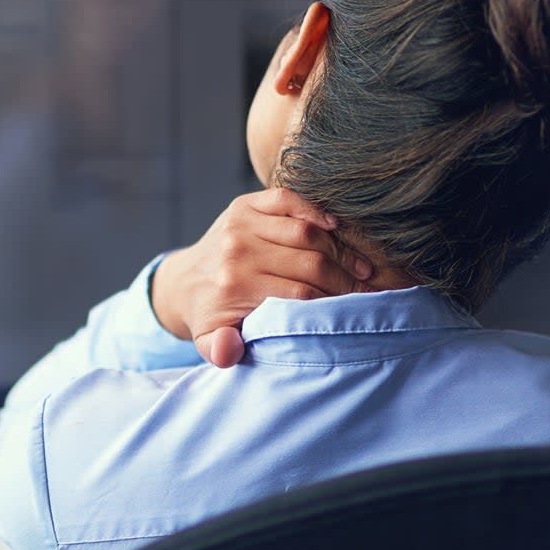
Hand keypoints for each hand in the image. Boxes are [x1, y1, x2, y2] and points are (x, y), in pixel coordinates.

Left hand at [151, 187, 371, 367]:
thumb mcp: (209, 341)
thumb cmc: (210, 315)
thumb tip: (230, 350)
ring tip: (360, 268)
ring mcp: (241, 223)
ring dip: (339, 250)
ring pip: (306, 232)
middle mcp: (238, 250)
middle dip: (343, 279)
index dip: (332, 303)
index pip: (300, 294)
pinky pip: (288, 199)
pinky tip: (337, 227)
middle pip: (309, 262)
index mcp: (234, 285)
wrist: (184, 281)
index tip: (355, 312)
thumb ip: (220, 350)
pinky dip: (315, 210)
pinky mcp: (244, 204)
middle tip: (366, 292)